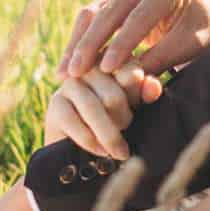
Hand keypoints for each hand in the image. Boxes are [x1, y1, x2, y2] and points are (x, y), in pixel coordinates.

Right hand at [44, 64, 160, 159]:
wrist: (79, 146)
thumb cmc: (116, 118)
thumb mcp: (134, 105)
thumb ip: (145, 94)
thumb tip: (154, 86)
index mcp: (115, 58)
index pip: (131, 73)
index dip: (137, 97)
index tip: (136, 113)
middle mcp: (90, 65)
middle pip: (113, 95)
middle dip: (123, 120)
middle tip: (127, 135)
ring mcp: (70, 83)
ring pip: (94, 109)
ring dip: (109, 134)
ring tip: (120, 151)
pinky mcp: (55, 103)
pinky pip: (75, 123)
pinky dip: (91, 142)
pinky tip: (101, 151)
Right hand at [57, 0, 209, 79]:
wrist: (208, 11)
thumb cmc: (204, 30)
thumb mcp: (190, 45)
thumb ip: (161, 60)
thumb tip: (131, 84)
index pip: (138, 18)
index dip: (121, 44)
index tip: (105, 69)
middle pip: (109, 12)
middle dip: (89, 45)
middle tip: (74, 74)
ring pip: (93, 13)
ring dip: (77, 44)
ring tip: (64, 73)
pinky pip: (92, 16)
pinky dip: (79, 41)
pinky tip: (68, 64)